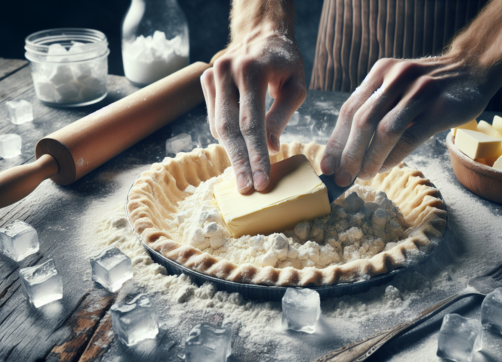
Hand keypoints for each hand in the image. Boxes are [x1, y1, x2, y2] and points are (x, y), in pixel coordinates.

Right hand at [201, 25, 305, 193]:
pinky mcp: (206, 80)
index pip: (252, 123)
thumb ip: (282, 116)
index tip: (261, 181)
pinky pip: (215, 117)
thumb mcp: (295, 85)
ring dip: (232, 153)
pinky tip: (239, 152)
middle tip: (247, 189)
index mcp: (251, 71)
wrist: (262, 32)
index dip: (256, 155)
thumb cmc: (284, 61)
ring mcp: (212, 74)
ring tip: (244, 177)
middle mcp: (227, 71)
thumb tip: (271, 148)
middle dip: (240, 162)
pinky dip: (227, 137)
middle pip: (230, 128)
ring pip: (219, 125)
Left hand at [320, 55, 492, 185]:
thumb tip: (345, 150)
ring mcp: (421, 90)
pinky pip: (410, 137)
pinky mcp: (441, 107)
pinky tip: (385, 167)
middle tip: (342, 177)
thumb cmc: (430, 86)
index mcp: (381, 71)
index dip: (335, 140)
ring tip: (364, 176)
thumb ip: (375, 108)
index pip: (349, 109)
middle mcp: (397, 77)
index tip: (326, 165)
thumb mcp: (398, 86)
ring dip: (370, 158)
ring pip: (384, 130)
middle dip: (348, 154)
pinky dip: (393, 156)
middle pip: (362, 120)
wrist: (474, 68)